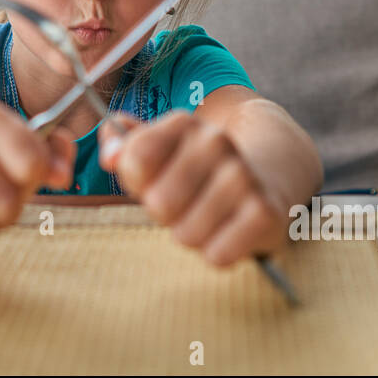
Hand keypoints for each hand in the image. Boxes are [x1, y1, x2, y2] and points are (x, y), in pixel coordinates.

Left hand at [99, 109, 288, 266]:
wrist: (267, 176)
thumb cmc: (196, 171)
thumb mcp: (159, 151)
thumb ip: (124, 148)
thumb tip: (109, 156)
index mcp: (185, 124)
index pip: (136, 160)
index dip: (137, 181)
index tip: (153, 179)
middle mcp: (217, 143)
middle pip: (158, 203)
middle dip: (164, 213)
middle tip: (184, 203)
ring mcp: (243, 176)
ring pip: (186, 234)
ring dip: (191, 234)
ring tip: (207, 217)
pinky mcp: (265, 212)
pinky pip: (217, 254)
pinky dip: (217, 251)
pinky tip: (228, 232)